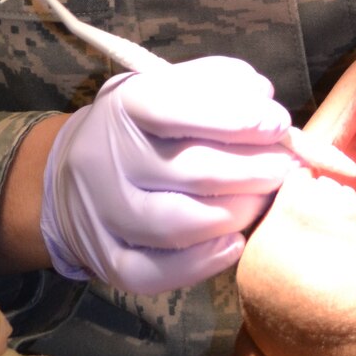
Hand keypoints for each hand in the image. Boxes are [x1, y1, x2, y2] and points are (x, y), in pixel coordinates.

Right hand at [39, 55, 294, 293]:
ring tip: (265, 199)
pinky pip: (152, 273)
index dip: (232, 118)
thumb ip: (216, 82)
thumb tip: (263, 96)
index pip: (174, 108)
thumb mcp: (166, 85)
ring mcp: (104, 213)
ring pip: (176, 224)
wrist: (69, 174)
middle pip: (189, 170)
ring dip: (235, 213)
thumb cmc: (140, 125)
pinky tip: (234, 245)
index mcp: (125, 105)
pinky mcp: (107, 258)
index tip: (277, 123)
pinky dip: (199, 265)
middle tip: (286, 165)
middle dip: (251, 170)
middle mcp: (108, 159)